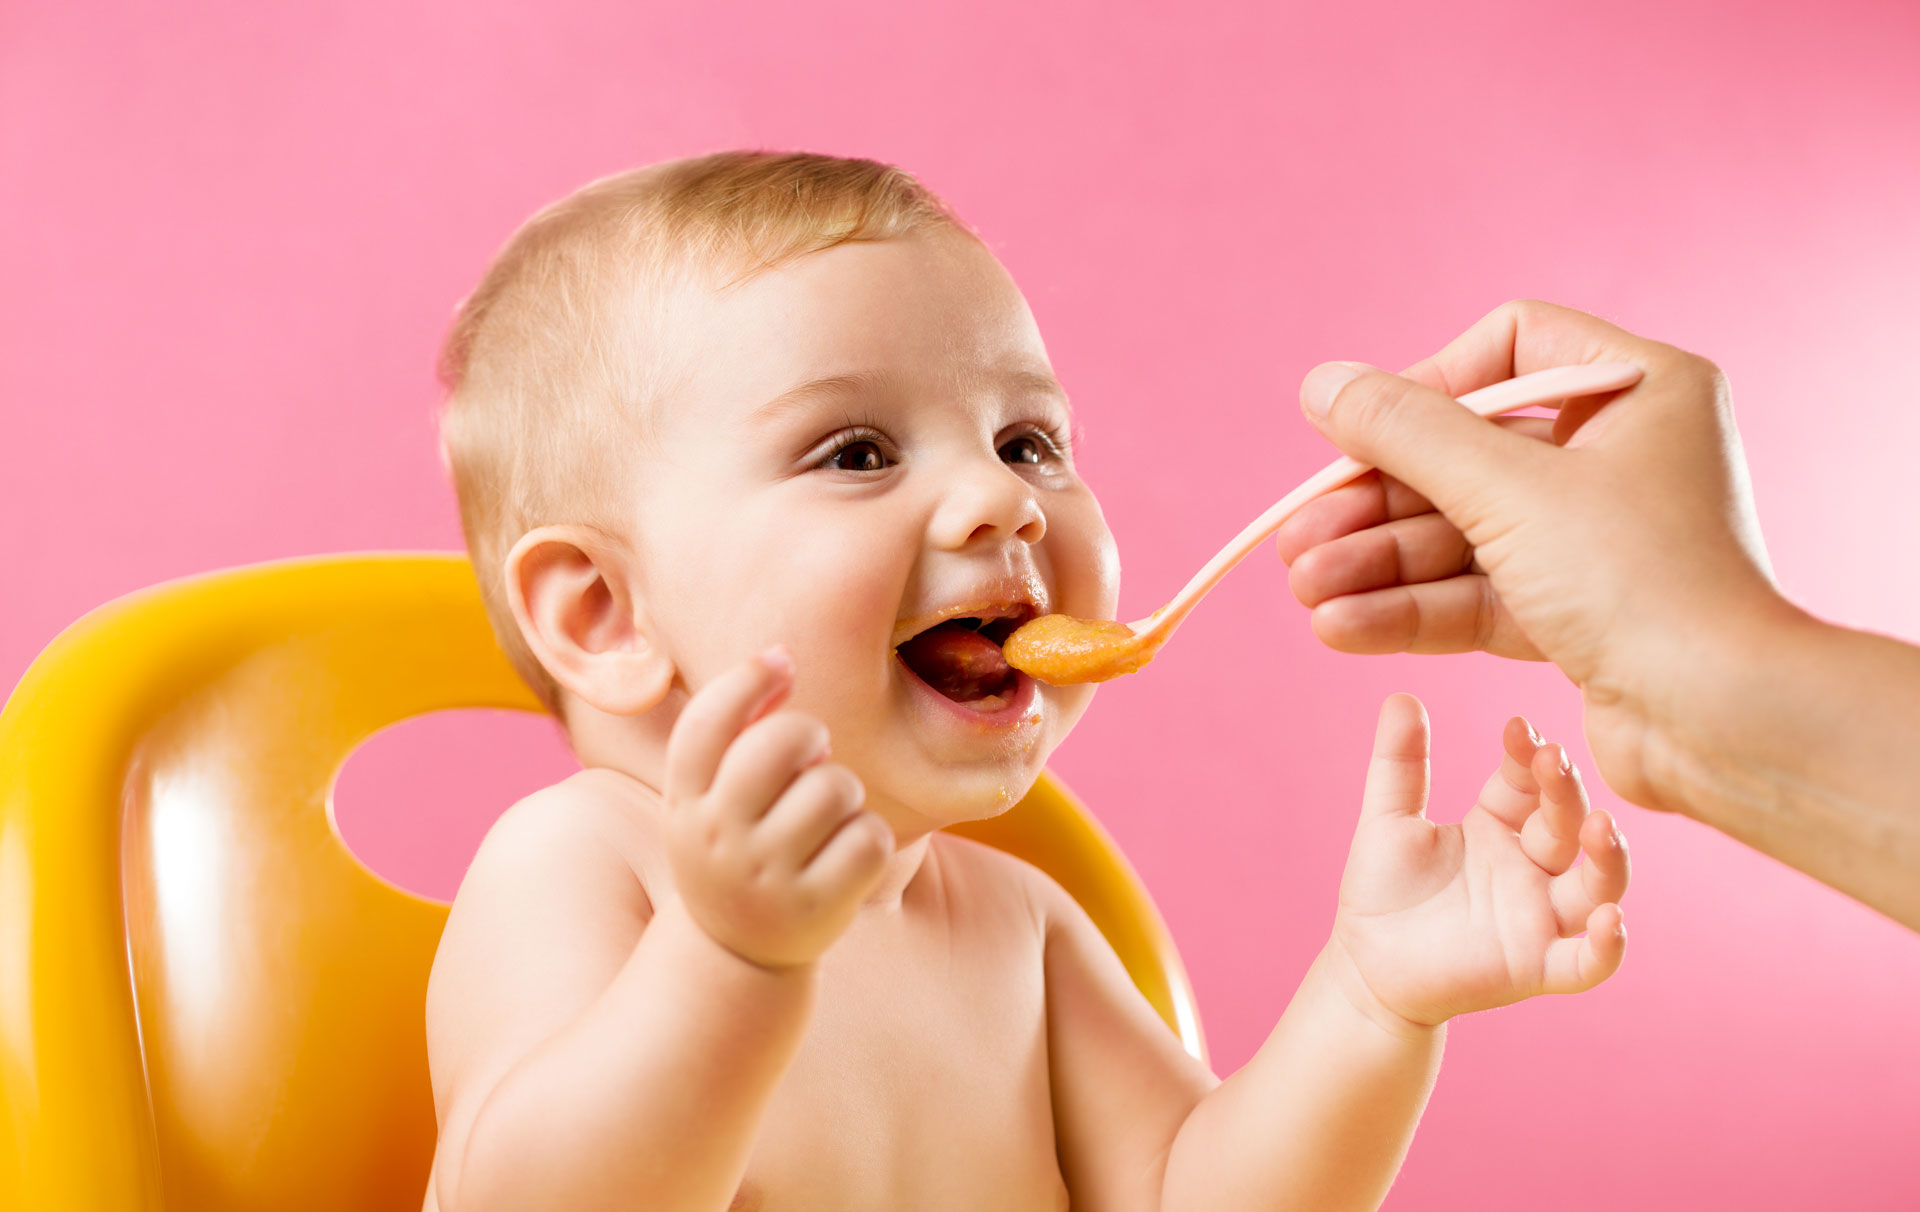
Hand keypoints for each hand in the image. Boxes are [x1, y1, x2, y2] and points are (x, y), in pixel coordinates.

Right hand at [662, 647, 894, 969]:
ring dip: (844, 792)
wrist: (735, 953)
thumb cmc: (735, 845)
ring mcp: (766, 878)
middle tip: (812, 758)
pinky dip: (868, 837)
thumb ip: (733, 732)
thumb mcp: (709, 796)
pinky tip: (846, 853)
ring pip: (836, 786)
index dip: (748, 679)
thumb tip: (779, 658)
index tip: (783, 662)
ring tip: (826, 817)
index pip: (706, 725)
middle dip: (810, 734)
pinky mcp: (816, 909)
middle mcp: (717, 839)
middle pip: (781, 742)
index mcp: (684, 803)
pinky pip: (869, 838)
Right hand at [1273, 299, 1786, 809]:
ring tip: (1305, 590)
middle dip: (1376, 502)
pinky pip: (1478, 593)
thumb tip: (1322, 384)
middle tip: (1298, 537)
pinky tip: (1342, 626)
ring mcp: (1598, 539)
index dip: (1427, 385)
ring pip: (1463, 533)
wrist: (1723, 722)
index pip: (1509, 348)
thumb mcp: (1507, 491)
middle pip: (1465, 455)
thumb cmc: (1642, 583)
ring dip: (1379, 562)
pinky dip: (1411, 608)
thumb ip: (1405, 433)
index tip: (1364, 433)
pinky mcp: (1579, 613)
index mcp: (1638, 390)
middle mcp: (1623, 456)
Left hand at [1328, 694, 1629, 1031]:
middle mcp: (1532, 868)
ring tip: (1601, 826)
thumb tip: (1400, 696)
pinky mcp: (1536, 967)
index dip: (1529, 757)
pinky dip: (1607, 946)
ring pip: (1597, 885)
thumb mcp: (1387, 821)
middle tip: (1553, 760)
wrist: (1364, 965)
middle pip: (1569, 825)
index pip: (1530, 782)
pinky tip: (1611, 920)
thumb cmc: (1382, 892)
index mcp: (1500, 826)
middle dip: (1567, 793)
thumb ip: (1399, 764)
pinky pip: (1586, 962)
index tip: (1518, 727)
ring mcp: (1540, 917)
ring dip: (1607, 857)